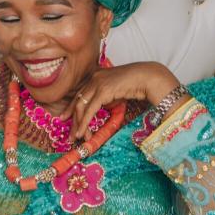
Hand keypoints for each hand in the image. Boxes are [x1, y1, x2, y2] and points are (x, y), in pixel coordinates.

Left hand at [67, 62, 183, 141]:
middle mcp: (93, 78)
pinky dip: (84, 123)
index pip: (80, 94)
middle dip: (72, 119)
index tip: (66, 118)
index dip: (72, 108)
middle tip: (70, 134)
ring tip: (76, 137)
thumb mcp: (116, 93)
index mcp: (96, 76)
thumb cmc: (136, 85)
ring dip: (78, 124)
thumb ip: (105, 100)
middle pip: (78, 101)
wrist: (148, 78)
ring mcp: (97, 83)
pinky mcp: (102, 91)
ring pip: (81, 106)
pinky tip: (82, 133)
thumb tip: (97, 112)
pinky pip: (90, 110)